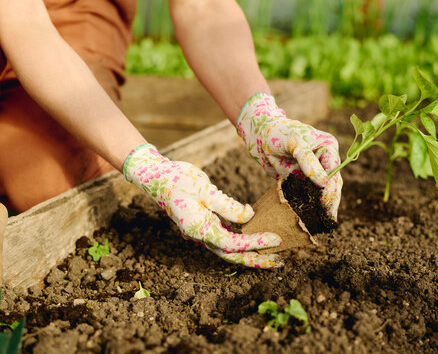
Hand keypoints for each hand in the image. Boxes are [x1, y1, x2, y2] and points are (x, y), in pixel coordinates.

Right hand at [123, 144, 282, 267]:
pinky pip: (226, 238)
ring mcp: (202, 232)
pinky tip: (256, 237)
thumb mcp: (204, 189)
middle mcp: (200, 235)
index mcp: (198, 229)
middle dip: (256, 260)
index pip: (232, 243)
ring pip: (229, 249)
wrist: (156, 176)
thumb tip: (249, 217)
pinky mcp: (205, 224)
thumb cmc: (178, 180)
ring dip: (250, 253)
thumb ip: (227, 205)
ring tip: (273, 254)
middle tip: (280, 262)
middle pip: (232, 255)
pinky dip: (242, 240)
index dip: (255, 243)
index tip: (275, 238)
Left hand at [236, 92, 342, 219]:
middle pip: (332, 184)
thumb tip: (324, 182)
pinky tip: (313, 219)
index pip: (334, 171)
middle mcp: (325, 160)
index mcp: (329, 147)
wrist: (260, 136)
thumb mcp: (295, 143)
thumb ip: (308, 161)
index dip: (330, 188)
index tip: (324, 202)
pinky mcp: (303, 181)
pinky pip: (310, 195)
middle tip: (327, 219)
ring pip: (324, 192)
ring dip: (323, 206)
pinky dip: (311, 206)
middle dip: (330, 201)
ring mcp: (315, 172)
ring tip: (323, 222)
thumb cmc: (278, 133)